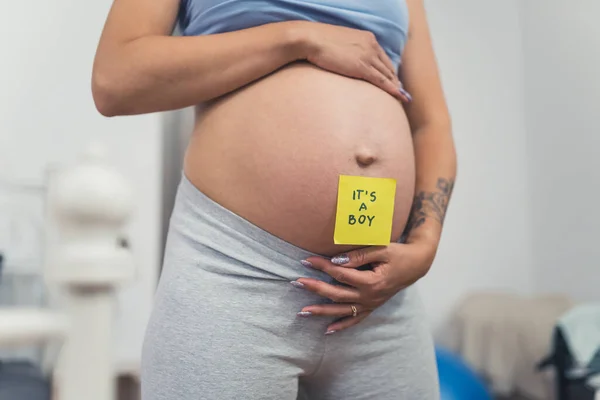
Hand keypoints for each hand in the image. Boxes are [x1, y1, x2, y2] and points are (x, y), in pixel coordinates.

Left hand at [293, 241, 436, 333]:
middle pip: (336, 294)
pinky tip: (327, 331)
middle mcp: (370, 297)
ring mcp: (371, 304)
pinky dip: (341, 326)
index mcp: (371, 282)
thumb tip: (335, 262)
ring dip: (321, 311)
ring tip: (301, 311)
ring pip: (341, 310)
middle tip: (296, 282)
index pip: (340, 274)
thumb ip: (358, 255)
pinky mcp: (372, 307)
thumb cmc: (397, 253)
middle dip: (314, 288)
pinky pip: (355, 320)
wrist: (416, 265)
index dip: (322, 266)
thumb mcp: (381, 249)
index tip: (306, 260)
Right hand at [296, 22, 410, 101]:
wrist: (311, 40)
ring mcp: (368, 56)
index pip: (382, 57)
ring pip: (388, 75)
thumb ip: (348, 50)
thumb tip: (346, 59)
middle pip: (388, 66)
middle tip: (401, 91)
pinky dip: (393, 89)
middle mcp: (372, 46)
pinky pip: (382, 81)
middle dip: (395, 80)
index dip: (388, 70)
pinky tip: (399, 96)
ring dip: (396, 87)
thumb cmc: (318, 42)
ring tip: (403, 97)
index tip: (393, 79)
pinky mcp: (362, 68)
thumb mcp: (339, 43)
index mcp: (367, 38)